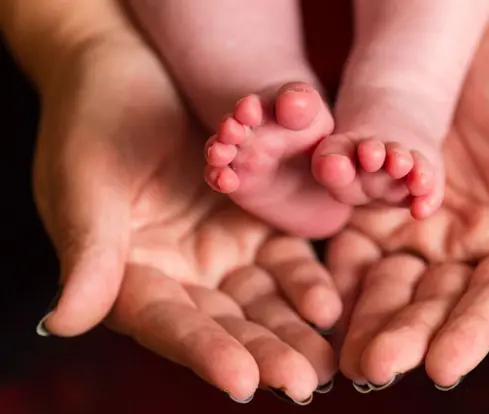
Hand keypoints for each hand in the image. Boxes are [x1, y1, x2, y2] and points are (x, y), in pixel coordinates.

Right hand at [31, 9, 339, 401]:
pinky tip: (329, 304)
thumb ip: (89, 251)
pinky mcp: (252, 224)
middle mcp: (178, 274)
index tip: (243, 381)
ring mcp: (218, 251)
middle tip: (303, 381)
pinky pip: (283, 260)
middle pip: (224, 324)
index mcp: (128, 275)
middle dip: (264, 352)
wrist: (128, 68)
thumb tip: (66, 320)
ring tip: (326, 358)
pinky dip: (305, 282)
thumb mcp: (87, 182)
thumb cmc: (94, 120)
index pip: (168, 324)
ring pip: (260, 301)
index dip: (204, 352)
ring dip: (294, 329)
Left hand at [329, 10, 488, 389]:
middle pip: (435, 303)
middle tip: (377, 366)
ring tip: (343, 352)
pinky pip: (354, 245)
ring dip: (365, 317)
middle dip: (406, 334)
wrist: (487, 35)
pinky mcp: (377, 207)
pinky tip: (319, 298)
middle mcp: (467, 250)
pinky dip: (337, 272)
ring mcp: (418, 231)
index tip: (446, 365)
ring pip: (389, 285)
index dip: (473, 333)